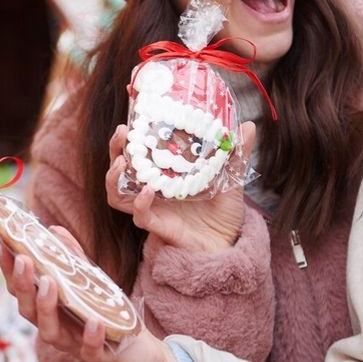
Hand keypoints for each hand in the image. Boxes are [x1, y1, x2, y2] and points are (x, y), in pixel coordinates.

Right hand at [0, 228, 178, 361]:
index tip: (3, 245)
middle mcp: (54, 328)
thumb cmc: (104, 312)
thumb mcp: (88, 281)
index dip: (9, 270)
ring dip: (46, 307)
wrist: (136, 349)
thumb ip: (71, 257)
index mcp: (47, 309)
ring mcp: (73, 344)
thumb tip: (53, 229)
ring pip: (50, 332)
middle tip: (23, 260)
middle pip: (28, 310)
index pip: (20, 290)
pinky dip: (90, 337)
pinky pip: (89, 350)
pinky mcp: (98, 356)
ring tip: (49, 282)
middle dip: (23, 285)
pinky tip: (94, 321)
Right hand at [105, 121, 254, 251]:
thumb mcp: (232, 179)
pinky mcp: (157, 226)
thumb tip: (249, 125)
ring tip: (122, 161)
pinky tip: (148, 192)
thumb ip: (235, 155)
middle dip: (116, 149)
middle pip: (120, 168)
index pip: (138, 152)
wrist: (229, 244)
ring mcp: (152, 208)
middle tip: (123, 132)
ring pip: (117, 194)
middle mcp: (153, 189)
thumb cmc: (225, 213)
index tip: (134, 117)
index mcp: (165, 174)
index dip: (130, 136)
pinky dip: (139, 203)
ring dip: (113, 177)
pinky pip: (138, 215)